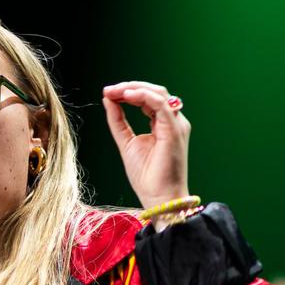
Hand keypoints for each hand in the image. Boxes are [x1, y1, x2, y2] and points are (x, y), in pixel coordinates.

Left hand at [102, 81, 190, 221]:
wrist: (159, 198)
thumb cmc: (147, 176)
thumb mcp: (126, 142)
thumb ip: (118, 120)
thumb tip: (108, 99)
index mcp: (163, 124)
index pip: (148, 98)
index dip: (128, 92)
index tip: (107, 92)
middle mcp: (173, 121)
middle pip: (155, 92)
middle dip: (130, 86)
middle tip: (109, 89)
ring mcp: (176, 125)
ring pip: (159, 94)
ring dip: (135, 88)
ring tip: (115, 91)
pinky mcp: (174, 131)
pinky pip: (161, 105)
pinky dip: (144, 96)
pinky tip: (127, 96)